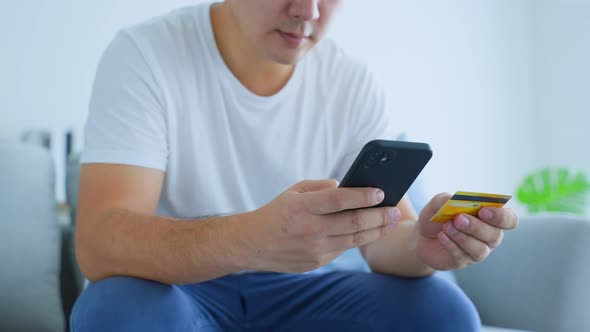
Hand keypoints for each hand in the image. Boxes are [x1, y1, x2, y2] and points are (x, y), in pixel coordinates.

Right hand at [244, 180, 400, 272]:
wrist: (251, 244)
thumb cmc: (276, 213)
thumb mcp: (294, 192)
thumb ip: (321, 188)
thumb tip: (347, 187)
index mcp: (302, 207)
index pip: (339, 199)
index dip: (363, 195)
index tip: (381, 192)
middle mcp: (309, 229)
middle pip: (353, 222)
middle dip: (379, 216)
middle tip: (395, 211)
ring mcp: (313, 250)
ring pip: (354, 240)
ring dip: (377, 230)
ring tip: (391, 222)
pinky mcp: (315, 263)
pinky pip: (341, 250)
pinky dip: (357, 240)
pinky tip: (369, 232)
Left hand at [415, 193, 518, 270]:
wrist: (422, 236)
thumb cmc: (438, 216)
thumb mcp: (438, 203)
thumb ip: (447, 199)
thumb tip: (455, 200)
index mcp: (491, 218)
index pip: (509, 220)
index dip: (501, 216)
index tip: (483, 210)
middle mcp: (489, 236)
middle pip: (495, 235)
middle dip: (476, 226)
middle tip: (459, 218)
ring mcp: (477, 251)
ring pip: (480, 249)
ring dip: (462, 236)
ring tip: (446, 226)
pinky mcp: (462, 261)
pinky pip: (462, 256)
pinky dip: (451, 245)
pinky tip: (442, 236)